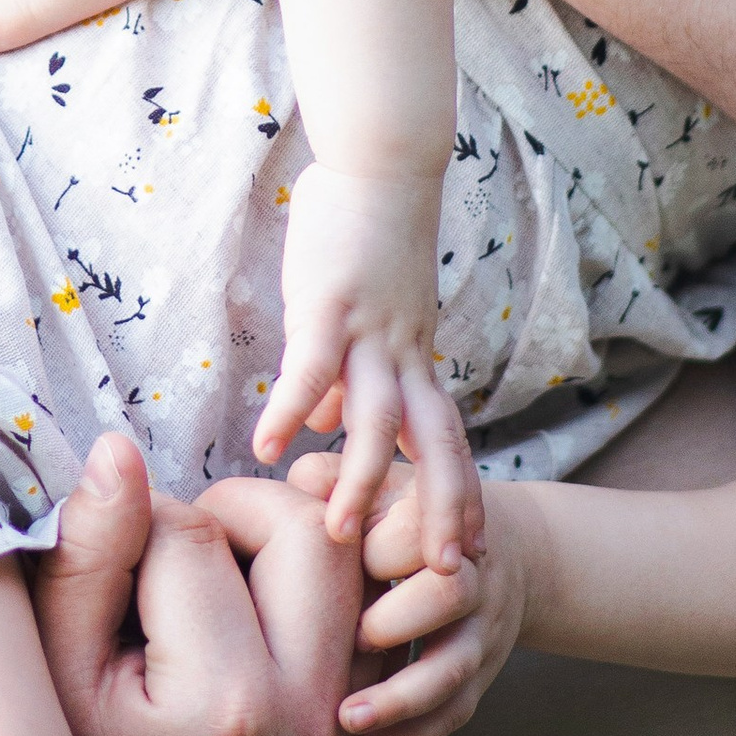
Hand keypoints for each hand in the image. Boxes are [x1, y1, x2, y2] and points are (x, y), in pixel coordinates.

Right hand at [27, 431, 368, 735]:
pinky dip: (312, 607)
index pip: (192, 533)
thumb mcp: (51, 679)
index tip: (98, 560)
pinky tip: (242, 625)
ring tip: (207, 579)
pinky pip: (359, 636)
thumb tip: (118, 450)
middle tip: (167, 545)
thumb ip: (86, 559)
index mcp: (226, 705)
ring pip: (351, 577)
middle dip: (233, 513)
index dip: (131, 522)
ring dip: (284, 551)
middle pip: (307, 534)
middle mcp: (309, 724)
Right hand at [253, 166, 480, 557]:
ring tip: (338, 535)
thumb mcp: (363, 316)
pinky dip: (289, 408)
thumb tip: (318, 425)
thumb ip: (346, 375)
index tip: (468, 552)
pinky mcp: (329, 304)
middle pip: (431, 444)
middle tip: (440, 575)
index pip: (445, 439)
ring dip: (359, 479)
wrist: (381, 160)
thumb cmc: (365, 232)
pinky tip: (267, 448)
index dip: (456, 494)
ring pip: (374, 419)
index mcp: (413, 356)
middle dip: (437, 510)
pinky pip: (309, 368)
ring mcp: (369, 330)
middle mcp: (402, 352)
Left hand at [336, 456, 534, 735]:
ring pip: (454, 667)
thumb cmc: (409, 514)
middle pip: (449, 596)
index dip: (374, 551)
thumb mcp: (379, 484)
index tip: (331, 565)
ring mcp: (480, 630)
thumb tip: (288, 488)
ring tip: (348, 718)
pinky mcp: (481, 673)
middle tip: (349, 639)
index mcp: (442, 520)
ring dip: (401, 697)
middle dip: (396, 621)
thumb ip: (331, 480)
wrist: (502, 550)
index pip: (416, 532)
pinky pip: (457, 711)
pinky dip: (417, 732)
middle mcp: (471, 574)